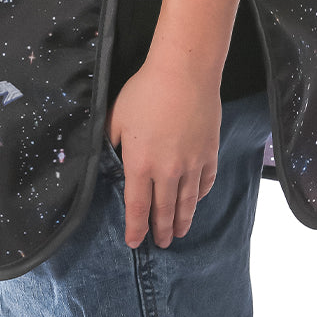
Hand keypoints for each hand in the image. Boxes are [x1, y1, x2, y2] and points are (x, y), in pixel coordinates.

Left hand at [104, 57, 220, 248]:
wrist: (184, 73)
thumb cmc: (145, 91)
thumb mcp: (117, 117)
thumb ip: (111, 144)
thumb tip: (108, 160)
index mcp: (140, 164)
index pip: (137, 207)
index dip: (136, 228)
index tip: (135, 242)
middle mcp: (167, 171)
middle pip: (164, 211)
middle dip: (161, 231)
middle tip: (161, 244)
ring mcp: (191, 164)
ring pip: (187, 203)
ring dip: (182, 221)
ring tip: (179, 233)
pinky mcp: (209, 153)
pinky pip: (205, 183)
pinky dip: (200, 196)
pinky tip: (196, 201)